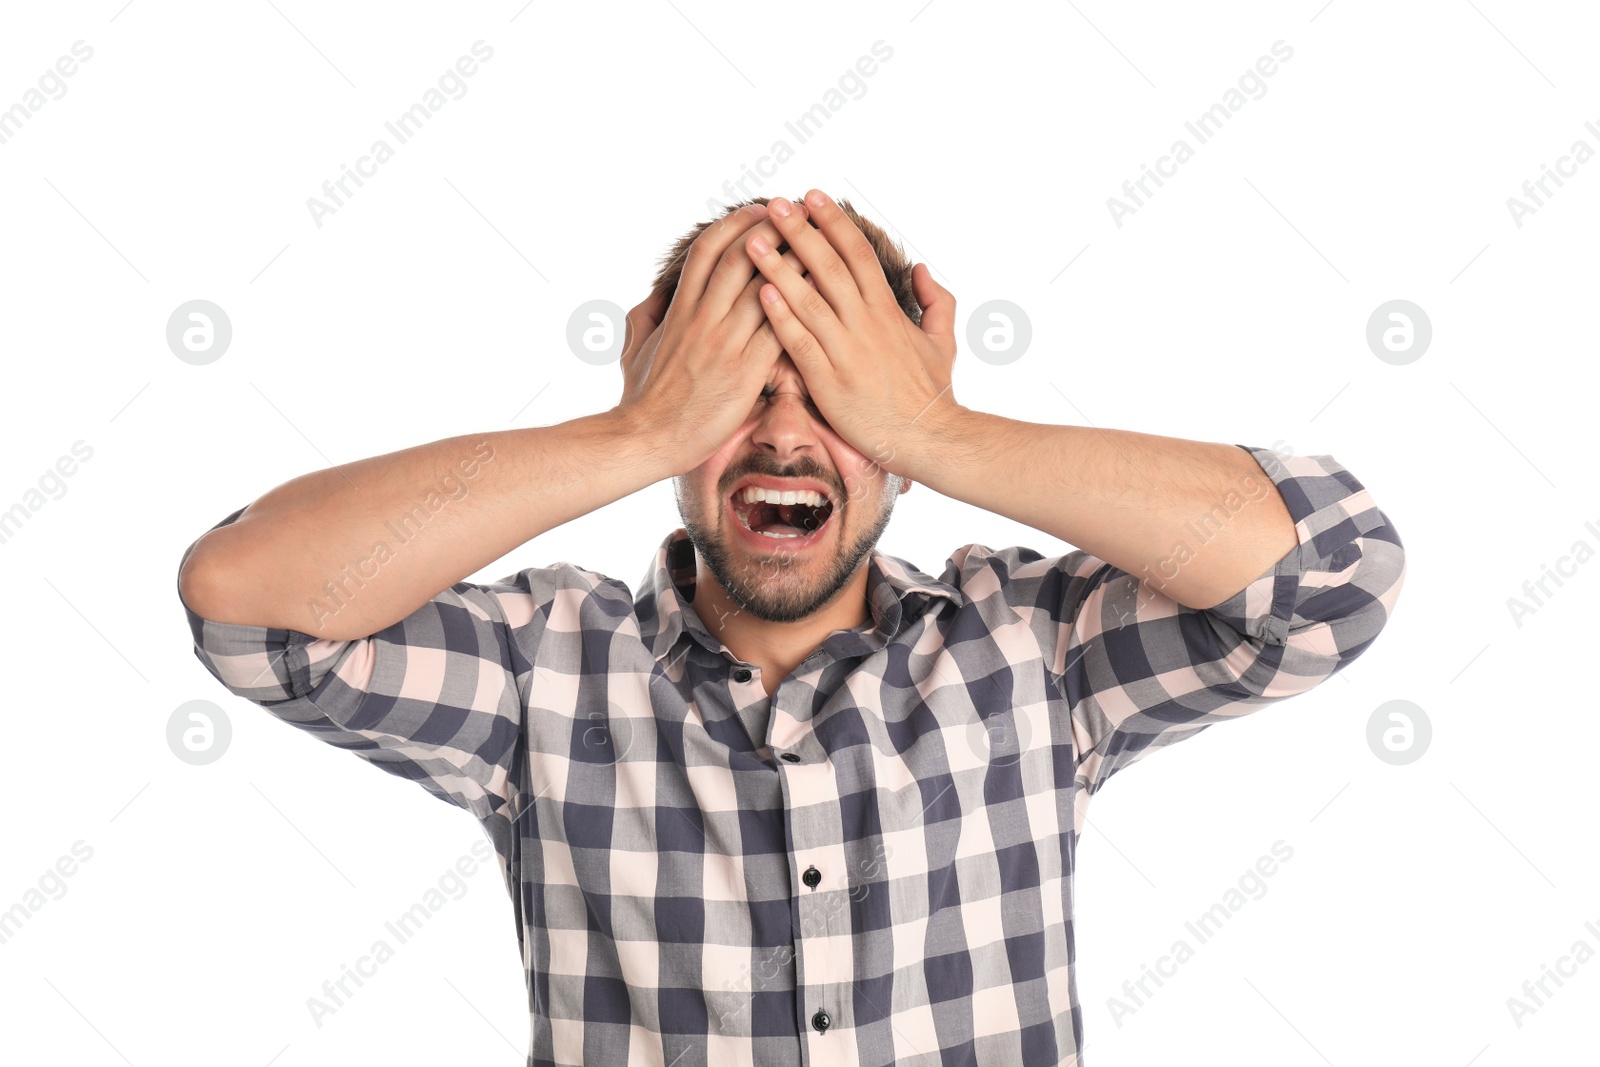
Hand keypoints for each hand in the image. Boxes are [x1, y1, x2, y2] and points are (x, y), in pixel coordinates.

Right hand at [614, 203, 809, 472]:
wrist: (648, 438)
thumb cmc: (643, 399)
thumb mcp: (635, 347)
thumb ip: (647, 315)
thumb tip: (657, 293)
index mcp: (679, 310)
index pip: (707, 252)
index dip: (735, 226)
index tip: (759, 210)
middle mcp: (703, 320)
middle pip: (740, 259)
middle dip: (772, 230)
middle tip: (799, 212)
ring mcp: (723, 345)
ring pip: (762, 289)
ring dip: (792, 262)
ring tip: (819, 241)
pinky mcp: (744, 373)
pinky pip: (776, 332)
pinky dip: (797, 309)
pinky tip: (820, 296)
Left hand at [742, 189, 958, 477]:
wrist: (930, 438)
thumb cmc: (932, 394)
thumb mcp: (943, 340)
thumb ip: (936, 300)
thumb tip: (920, 268)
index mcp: (887, 310)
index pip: (857, 253)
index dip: (834, 222)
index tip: (813, 197)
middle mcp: (866, 323)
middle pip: (829, 265)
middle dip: (800, 231)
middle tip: (775, 203)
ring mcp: (846, 351)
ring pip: (808, 299)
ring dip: (778, 267)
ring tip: (753, 240)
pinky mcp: (829, 380)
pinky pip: (800, 342)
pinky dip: (780, 316)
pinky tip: (759, 293)